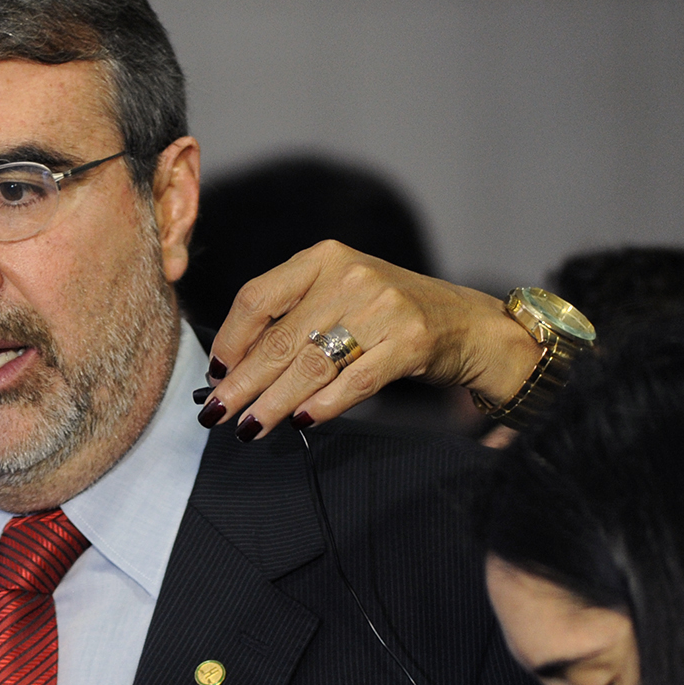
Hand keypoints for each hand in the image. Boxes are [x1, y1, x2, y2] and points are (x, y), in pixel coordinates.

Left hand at [199, 241, 539, 438]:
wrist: (467, 323)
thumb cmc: (388, 314)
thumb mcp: (338, 297)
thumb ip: (292, 318)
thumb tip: (232, 366)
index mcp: (324, 258)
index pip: (258, 297)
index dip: (230, 340)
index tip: (216, 372)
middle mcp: (351, 276)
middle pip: (280, 339)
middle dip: (242, 384)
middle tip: (216, 413)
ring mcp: (383, 307)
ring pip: (311, 366)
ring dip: (273, 403)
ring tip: (249, 427)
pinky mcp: (410, 341)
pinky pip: (353, 382)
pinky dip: (322, 406)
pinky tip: (301, 420)